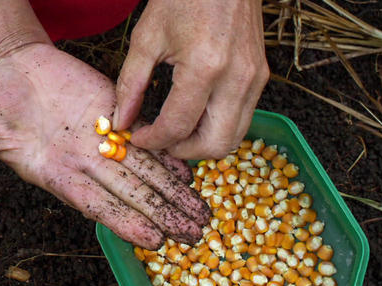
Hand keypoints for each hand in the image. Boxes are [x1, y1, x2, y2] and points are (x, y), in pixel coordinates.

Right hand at [0, 43, 208, 248]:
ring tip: (201, 214)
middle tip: (195, 235)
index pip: (97, 204)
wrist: (12, 67)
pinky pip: (145, 141)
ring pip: (146, 173)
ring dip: (174, 194)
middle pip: (132, 195)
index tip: (154, 239)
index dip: (125, 221)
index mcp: (58, 174)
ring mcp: (103, 142)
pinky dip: (168, 157)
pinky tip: (191, 174)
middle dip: (164, 215)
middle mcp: (87, 165)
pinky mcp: (115, 117)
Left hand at [113, 0, 268, 158]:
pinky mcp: (261, 78)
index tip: (138, 137)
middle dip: (183, 151)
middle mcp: (236, 79)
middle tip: (161, 141)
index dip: (154, 140)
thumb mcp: (147, 38)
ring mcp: (254, 80)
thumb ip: (131, 84)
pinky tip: (196, 114)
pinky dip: (217, 127)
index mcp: (205, 67)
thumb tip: (120, 120)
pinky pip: (241, 119)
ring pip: (233, 138)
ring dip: (203, 143)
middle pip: (215, 145)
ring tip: (177, 130)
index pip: (178, 126)